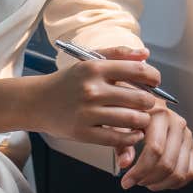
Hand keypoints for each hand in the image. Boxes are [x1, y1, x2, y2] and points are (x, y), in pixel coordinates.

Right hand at [34, 45, 160, 147]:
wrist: (37, 102)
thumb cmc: (68, 81)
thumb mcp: (89, 61)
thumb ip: (118, 54)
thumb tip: (146, 54)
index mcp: (95, 68)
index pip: (137, 70)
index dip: (153, 77)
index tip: (155, 82)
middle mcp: (92, 89)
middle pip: (139, 98)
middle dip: (151, 102)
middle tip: (149, 104)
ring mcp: (88, 112)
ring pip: (132, 119)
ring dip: (143, 121)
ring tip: (142, 119)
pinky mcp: (84, 133)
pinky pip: (118, 138)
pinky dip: (131, 137)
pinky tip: (133, 133)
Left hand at [117, 96, 192, 190]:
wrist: (146, 105)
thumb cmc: (132, 113)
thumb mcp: (121, 123)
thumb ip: (121, 143)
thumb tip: (124, 163)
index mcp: (160, 115)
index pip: (155, 150)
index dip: (140, 171)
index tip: (126, 181)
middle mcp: (177, 124)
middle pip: (167, 163)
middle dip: (148, 178)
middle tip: (135, 181)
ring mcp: (187, 135)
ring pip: (179, 171)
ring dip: (161, 184)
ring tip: (146, 181)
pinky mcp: (191, 146)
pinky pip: (189, 172)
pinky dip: (174, 183)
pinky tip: (159, 181)